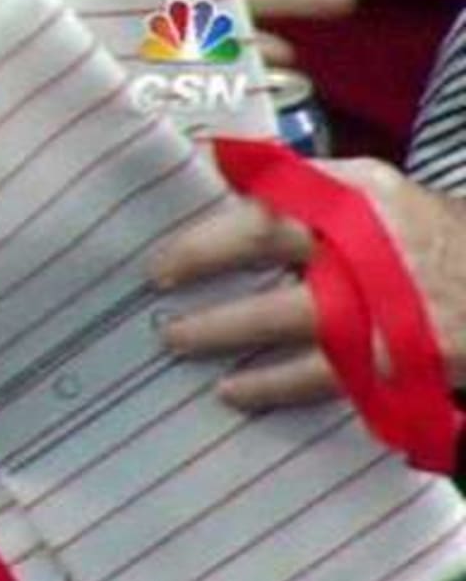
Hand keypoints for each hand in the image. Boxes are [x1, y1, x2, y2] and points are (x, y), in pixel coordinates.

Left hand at [154, 162, 465, 409]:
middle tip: (156, 280)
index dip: (215, 217)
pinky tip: (232, 390)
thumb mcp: (378, 204)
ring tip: (175, 339)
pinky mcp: (392, 356)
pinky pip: (316, 375)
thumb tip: (220, 191)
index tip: (166, 242)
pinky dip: (269, 384)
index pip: (274, 190)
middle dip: (203, 258)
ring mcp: (383, 299)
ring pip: (285, 313)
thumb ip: (308, 199)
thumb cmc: (424, 246)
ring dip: (222, 329)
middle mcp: (371, 235)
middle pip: (269, 236)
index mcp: (364, 191)